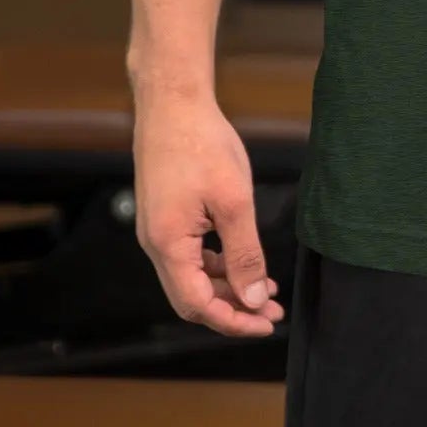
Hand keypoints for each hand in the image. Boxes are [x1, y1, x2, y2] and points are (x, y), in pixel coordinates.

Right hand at [133, 90, 284, 336]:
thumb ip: (244, 254)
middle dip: (233, 308)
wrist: (173, 103)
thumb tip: (253, 298)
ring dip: (227, 286)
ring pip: (192, 276)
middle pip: (193, 297)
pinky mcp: (164, 216)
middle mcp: (155, 244)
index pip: (198, 305)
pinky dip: (216, 264)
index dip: (232, 321)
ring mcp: (157, 230)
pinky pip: (189, 255)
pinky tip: (242, 260)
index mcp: (168, 245)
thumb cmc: (202, 144)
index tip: (265, 324)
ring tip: (265, 288)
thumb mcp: (233, 201)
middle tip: (271, 310)